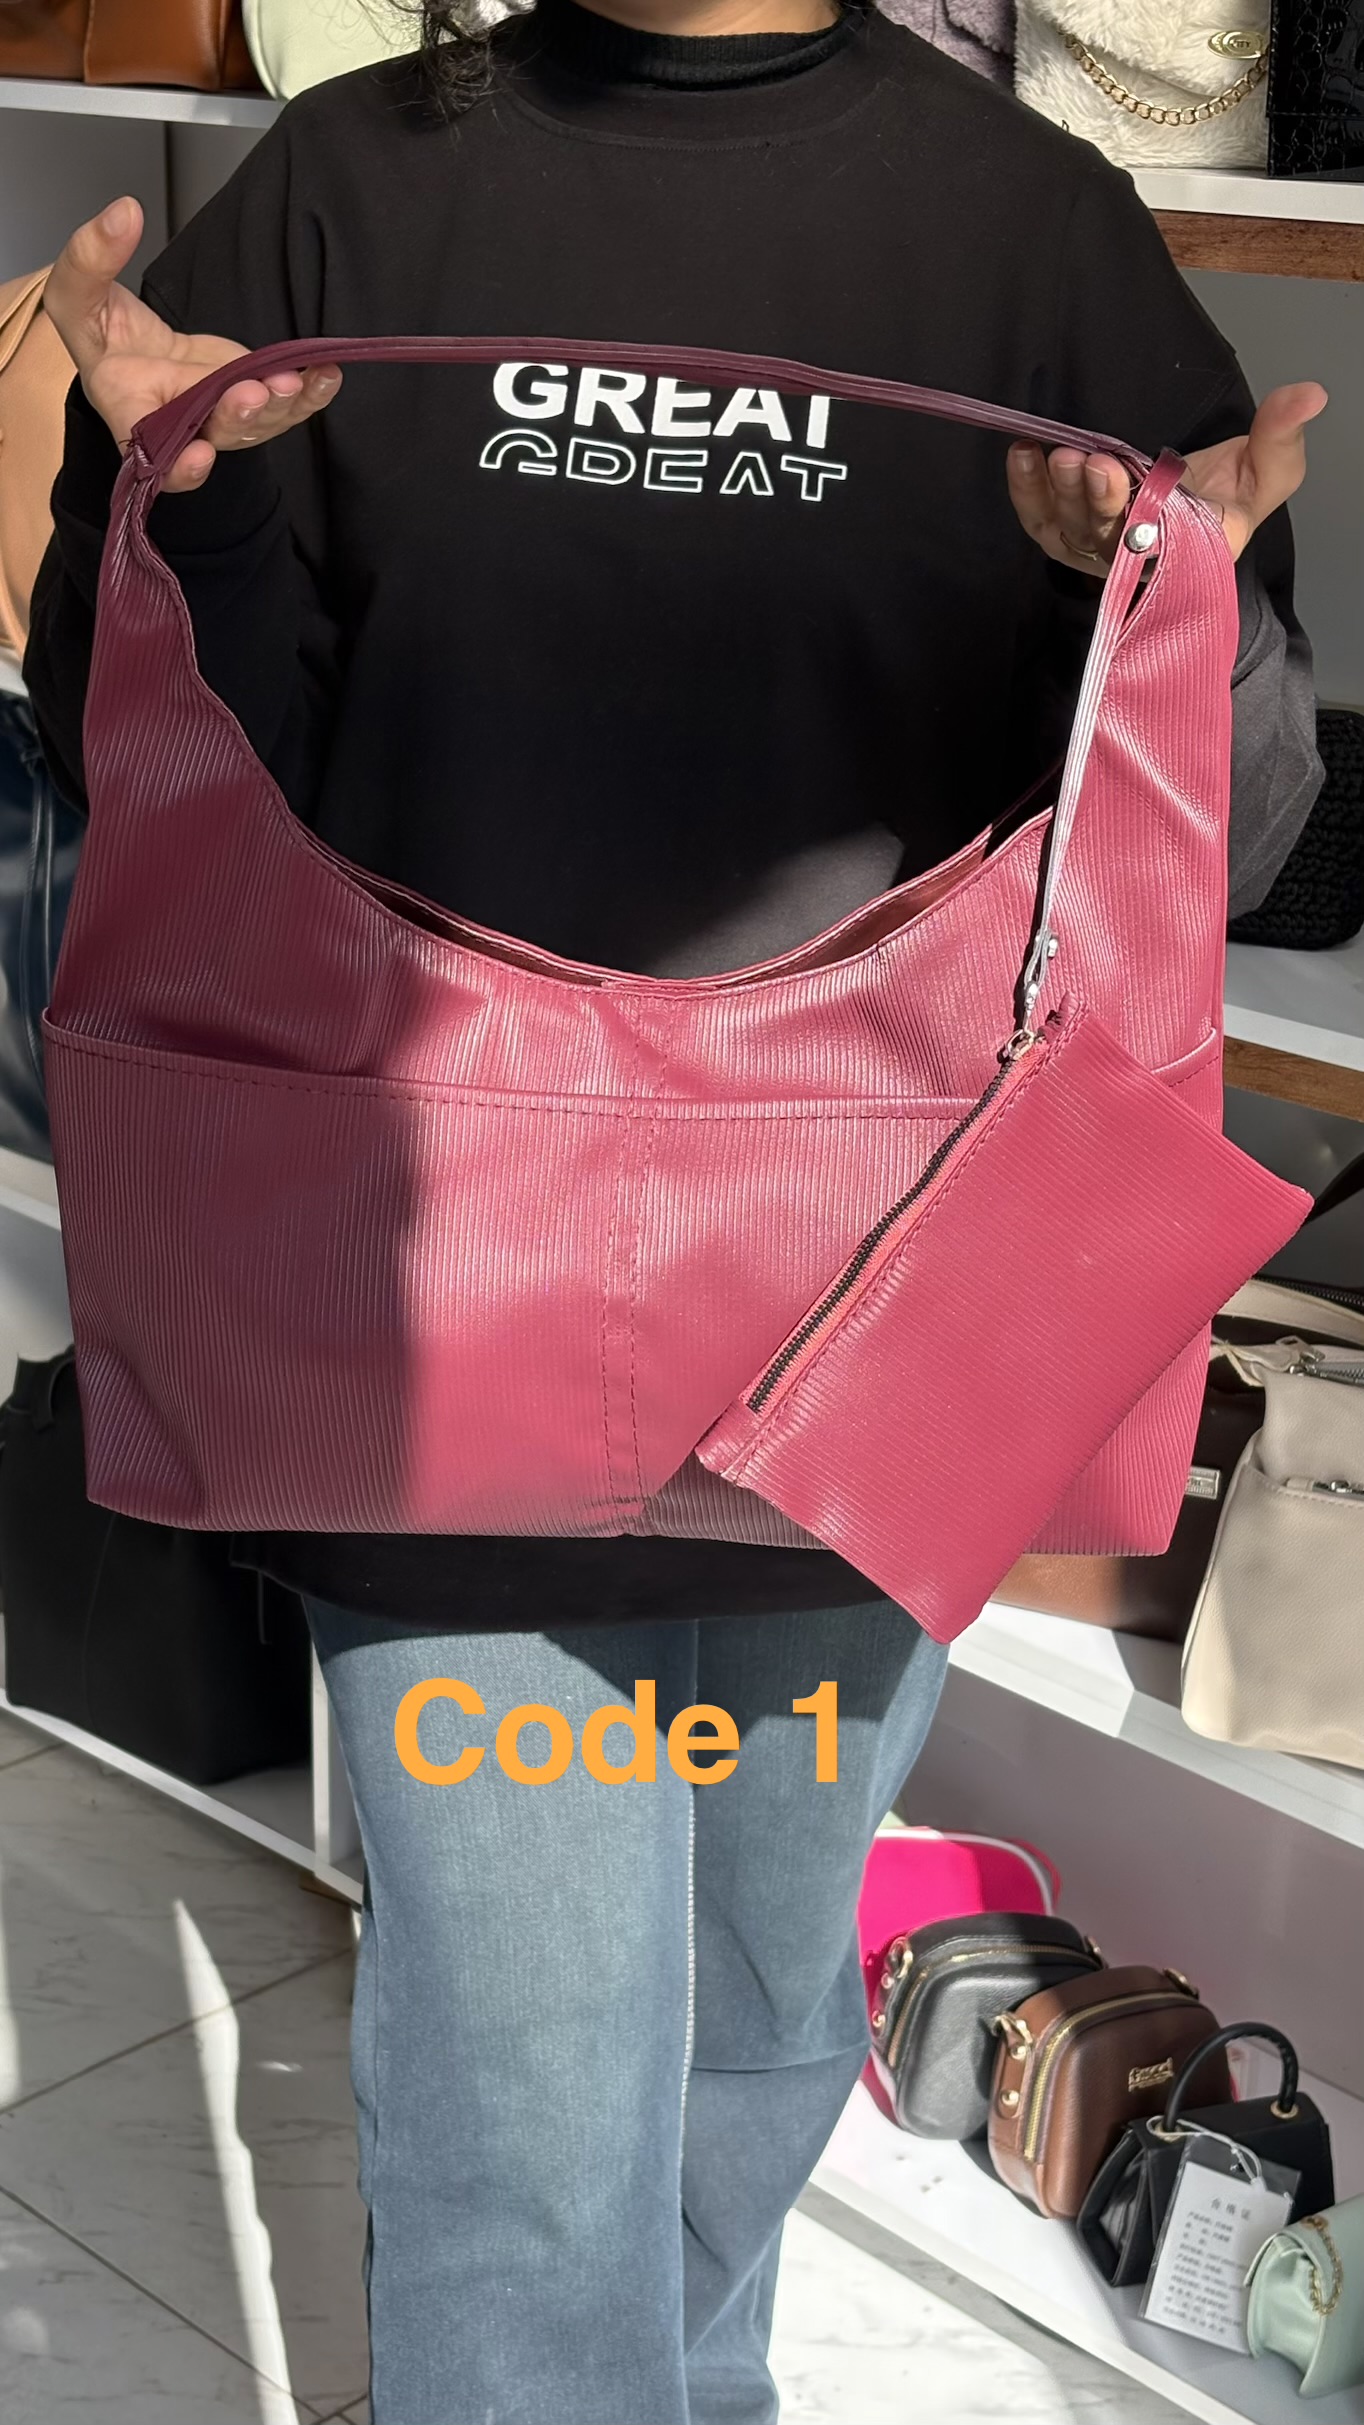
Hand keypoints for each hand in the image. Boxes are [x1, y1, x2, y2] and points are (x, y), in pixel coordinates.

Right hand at [43, 195, 341, 493]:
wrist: (129, 351)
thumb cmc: (99, 334)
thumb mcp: (74, 293)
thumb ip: (88, 259)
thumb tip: (124, 213)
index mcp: (129, 412)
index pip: (150, 453)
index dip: (177, 466)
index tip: (199, 456)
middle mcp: (180, 428)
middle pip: (214, 434)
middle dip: (238, 416)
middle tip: (254, 393)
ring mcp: (218, 418)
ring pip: (255, 424)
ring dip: (281, 405)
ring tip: (299, 379)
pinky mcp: (248, 398)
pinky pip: (282, 406)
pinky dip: (308, 393)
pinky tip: (326, 374)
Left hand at [1005, 382, 1326, 576]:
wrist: (1193, 503)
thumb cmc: (1227, 497)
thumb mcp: (1266, 469)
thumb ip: (1281, 435)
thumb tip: (1308, 393)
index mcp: (1183, 553)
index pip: (1152, 544)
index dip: (1131, 514)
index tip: (1119, 472)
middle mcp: (1132, 558)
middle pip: (1104, 536)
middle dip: (1094, 498)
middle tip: (1087, 461)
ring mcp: (1093, 547)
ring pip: (1068, 527)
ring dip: (1058, 491)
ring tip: (1056, 454)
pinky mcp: (1064, 532)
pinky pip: (1039, 519)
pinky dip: (1025, 491)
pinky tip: (1023, 456)